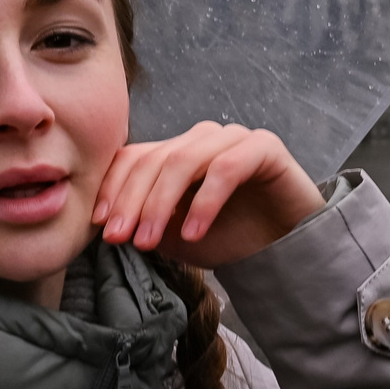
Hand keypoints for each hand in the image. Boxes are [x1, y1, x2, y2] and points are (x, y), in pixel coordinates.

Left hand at [92, 122, 324, 269]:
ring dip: (160, 204)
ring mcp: (233, 138)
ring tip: (149, 242)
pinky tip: (193, 233)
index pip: (134, 158)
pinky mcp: (263, 147)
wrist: (288, 249)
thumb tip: (107, 225)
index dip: (113, 189)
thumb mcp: (178, 236)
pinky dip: (203, 203)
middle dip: (132, 202)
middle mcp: (202, 139)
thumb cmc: (232, 238)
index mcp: (178, 152)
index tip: (101, 226)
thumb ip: (147, 224)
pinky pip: (226, 169)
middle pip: (154, 160)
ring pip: (184, 161)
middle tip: (122, 239)